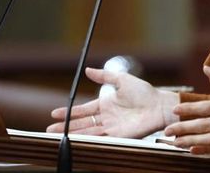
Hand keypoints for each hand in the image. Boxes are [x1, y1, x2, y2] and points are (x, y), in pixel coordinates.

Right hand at [46, 67, 179, 137]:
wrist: (159, 105)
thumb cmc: (144, 92)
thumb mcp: (122, 79)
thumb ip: (105, 76)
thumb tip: (88, 70)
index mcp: (106, 104)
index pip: (84, 110)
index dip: (69, 112)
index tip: (54, 113)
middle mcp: (106, 117)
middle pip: (82, 123)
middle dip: (66, 126)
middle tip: (50, 129)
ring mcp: (111, 127)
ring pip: (87, 131)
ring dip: (73, 133)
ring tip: (57, 136)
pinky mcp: (118, 136)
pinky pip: (100, 137)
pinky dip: (87, 138)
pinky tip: (76, 139)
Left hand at [163, 66, 209, 153]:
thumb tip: (205, 67)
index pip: (209, 107)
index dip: (191, 109)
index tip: (176, 110)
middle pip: (207, 125)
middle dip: (185, 128)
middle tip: (168, 129)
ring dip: (191, 141)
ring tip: (176, 141)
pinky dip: (206, 150)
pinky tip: (192, 150)